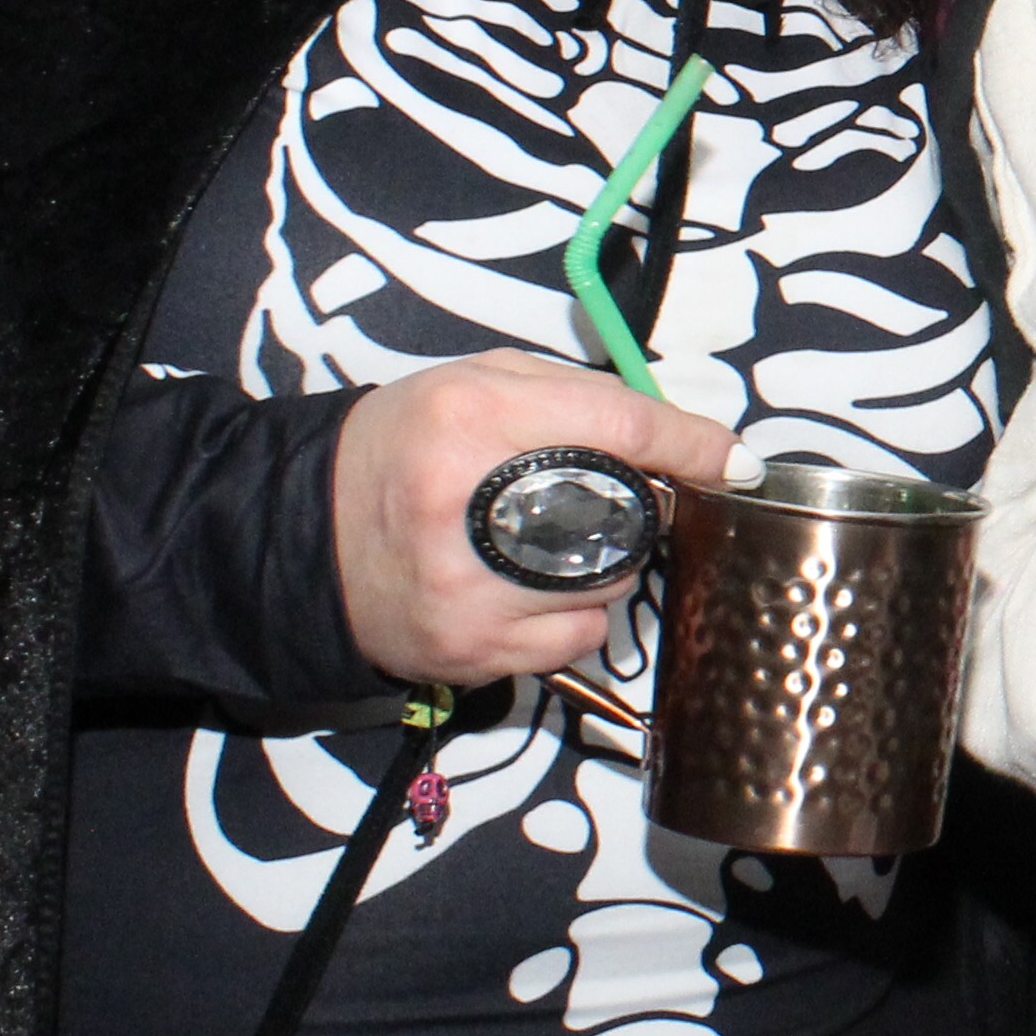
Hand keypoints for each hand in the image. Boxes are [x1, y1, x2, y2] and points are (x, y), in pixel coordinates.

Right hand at [332, 357, 735, 687]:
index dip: (692, 444)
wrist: (303, 533)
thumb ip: (573, 396)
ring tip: (549, 546)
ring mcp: (468, 589)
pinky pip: (577, 639)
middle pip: (627, 517)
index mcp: (473, 419)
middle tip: (610, 504)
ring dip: (607, 565)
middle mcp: (469, 506)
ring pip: (610, 585)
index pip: (621, 426)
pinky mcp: (468, 651)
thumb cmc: (402, 445)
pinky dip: (574, 617)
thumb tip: (670, 431)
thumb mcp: (475, 384)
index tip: (733, 461)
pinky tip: (528, 593)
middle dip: (641, 512)